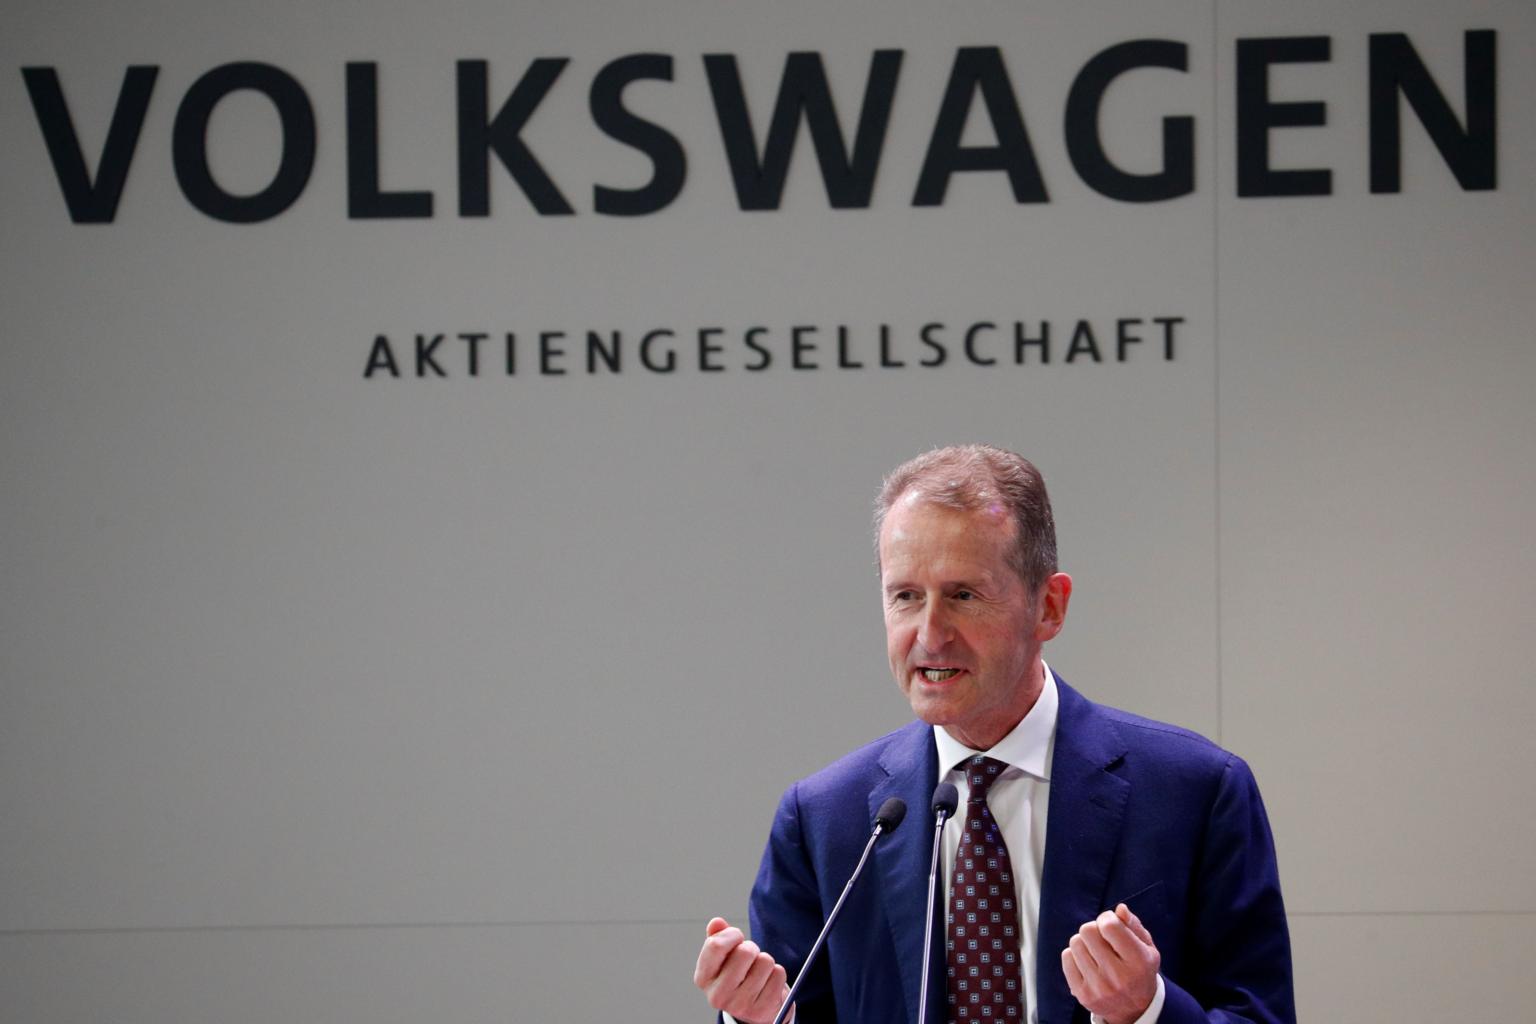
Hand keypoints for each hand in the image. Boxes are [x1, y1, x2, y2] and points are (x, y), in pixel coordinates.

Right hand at [693, 917, 791, 1023]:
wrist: (752, 1008)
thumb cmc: (736, 976)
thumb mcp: (722, 957)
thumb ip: (717, 937)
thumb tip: (716, 922)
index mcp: (703, 978)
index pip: (716, 945)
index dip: (732, 934)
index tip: (737, 937)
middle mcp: (718, 995)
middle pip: (744, 952)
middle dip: (751, 947)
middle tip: (749, 957)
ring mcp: (740, 1005)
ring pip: (765, 961)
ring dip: (765, 961)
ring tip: (758, 971)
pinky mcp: (762, 1010)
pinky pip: (778, 974)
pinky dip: (777, 974)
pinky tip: (767, 983)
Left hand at [1061, 903, 1160, 1023]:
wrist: (1135, 1008)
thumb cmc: (1139, 970)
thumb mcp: (1146, 947)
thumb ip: (1133, 925)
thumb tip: (1119, 909)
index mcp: (1138, 961)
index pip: (1109, 926)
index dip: (1107, 918)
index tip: (1110, 924)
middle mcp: (1118, 976)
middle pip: (1087, 930)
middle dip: (1094, 929)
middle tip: (1103, 939)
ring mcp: (1098, 987)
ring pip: (1075, 942)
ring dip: (1084, 942)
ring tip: (1096, 952)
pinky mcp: (1083, 994)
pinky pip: (1066, 957)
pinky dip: (1074, 955)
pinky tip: (1088, 963)